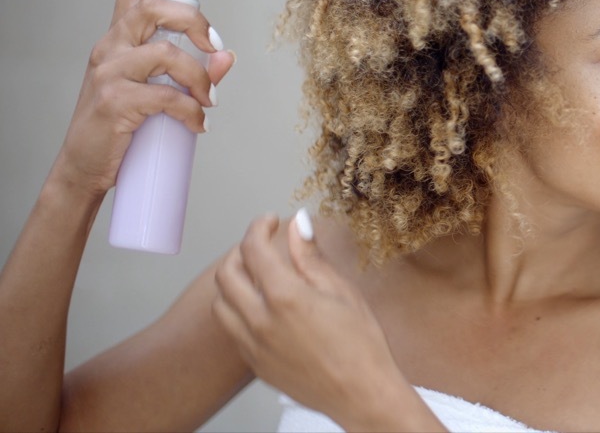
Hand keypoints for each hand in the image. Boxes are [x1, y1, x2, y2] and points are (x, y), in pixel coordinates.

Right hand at [52, 0, 234, 196]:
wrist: (84, 168)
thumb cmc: (119, 126)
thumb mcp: (155, 92)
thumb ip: (192, 72)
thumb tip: (227, 57)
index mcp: (118, 41)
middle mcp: (110, 49)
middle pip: (152, 9)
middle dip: (193, 21)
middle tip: (215, 45)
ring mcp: (109, 74)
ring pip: (165, 52)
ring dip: (199, 76)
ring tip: (210, 100)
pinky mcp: (114, 102)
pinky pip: (166, 96)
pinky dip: (191, 110)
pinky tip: (198, 124)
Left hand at [212, 212, 408, 425]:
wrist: (361, 395)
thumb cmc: (361, 345)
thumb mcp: (341, 291)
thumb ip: (311, 256)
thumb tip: (298, 223)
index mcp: (285, 297)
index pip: (254, 249)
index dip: (259, 227)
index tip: (270, 221)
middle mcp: (261, 321)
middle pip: (227, 274)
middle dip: (240, 251)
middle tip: (261, 245)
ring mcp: (254, 346)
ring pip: (222, 304)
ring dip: (233, 282)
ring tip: (256, 275)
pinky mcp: (255, 365)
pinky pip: (233, 330)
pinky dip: (238, 310)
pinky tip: (262, 307)